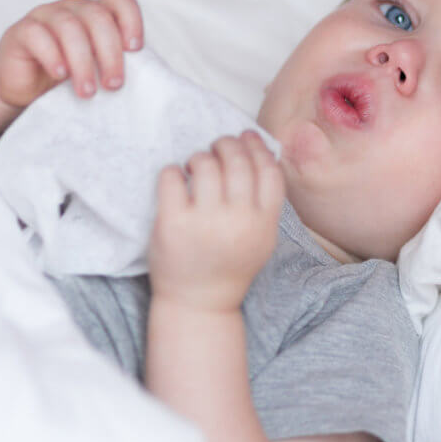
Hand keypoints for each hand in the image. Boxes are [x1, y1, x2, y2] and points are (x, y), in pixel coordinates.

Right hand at [0, 0, 143, 107]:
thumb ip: (116, 66)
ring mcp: (46, 16)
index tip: (135, 50)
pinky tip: (60, 75)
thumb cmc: (66, 80)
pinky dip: (52, 55)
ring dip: (82, 61)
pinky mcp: (21, 31)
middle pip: (97, 16)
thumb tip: (147, 82)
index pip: (120, 1)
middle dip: (110, 53)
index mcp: (96, 14)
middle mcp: (72, 8)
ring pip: (69, 26)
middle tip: (113, 85)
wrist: (23, 90)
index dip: (132, 20)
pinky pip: (37, 34)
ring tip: (87, 92)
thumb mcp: (96, 72)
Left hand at [149, 132, 285, 312]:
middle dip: (226, 144)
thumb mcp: (261, 239)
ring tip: (196, 166)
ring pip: (205, 164)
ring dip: (200, 157)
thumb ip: (264, 203)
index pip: (269, 171)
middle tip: (218, 147)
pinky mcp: (172, 223)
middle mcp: (237, 221)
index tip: (247, 138)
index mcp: (264, 224)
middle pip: (237, 162)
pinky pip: (171, 177)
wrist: (199, 303)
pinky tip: (176, 179)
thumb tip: (259, 152)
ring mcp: (204, 222)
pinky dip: (173, 171)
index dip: (258, 147)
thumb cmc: (229, 266)